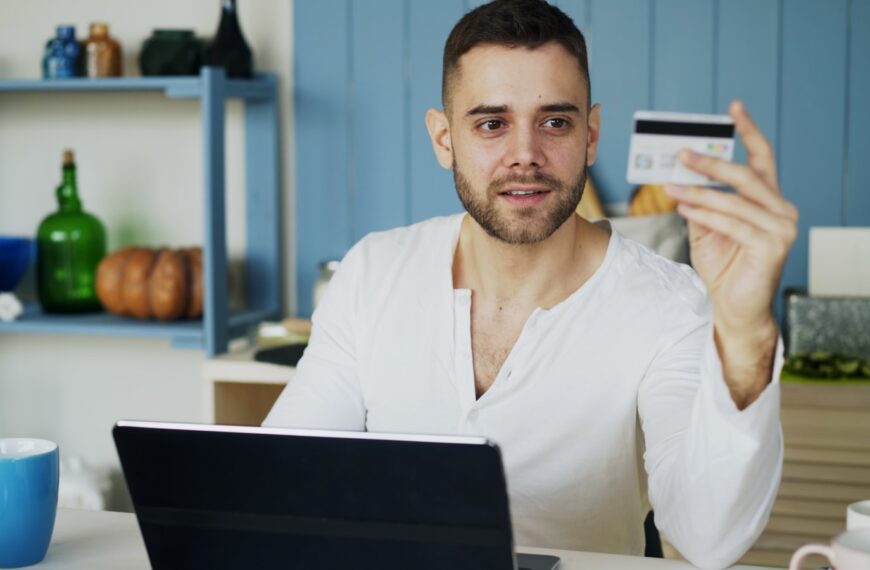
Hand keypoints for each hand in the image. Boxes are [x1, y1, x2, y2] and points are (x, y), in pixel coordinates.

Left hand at [664, 100, 797, 406]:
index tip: (733, 107)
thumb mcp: (707, 227)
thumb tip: (680, 175)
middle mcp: (782, 209)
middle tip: (681, 152)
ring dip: (699, 191)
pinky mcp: (772, 246)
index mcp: (770, 200)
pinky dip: (705, 213)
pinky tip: (684, 207)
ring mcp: (781, 228)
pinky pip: (732, 223)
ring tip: (671, 185)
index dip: (749, 131)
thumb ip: (701, 201)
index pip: (762, 159)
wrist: (735, 307)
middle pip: (746, 175)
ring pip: (734, 200)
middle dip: (711, 162)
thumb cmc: (724, 266)